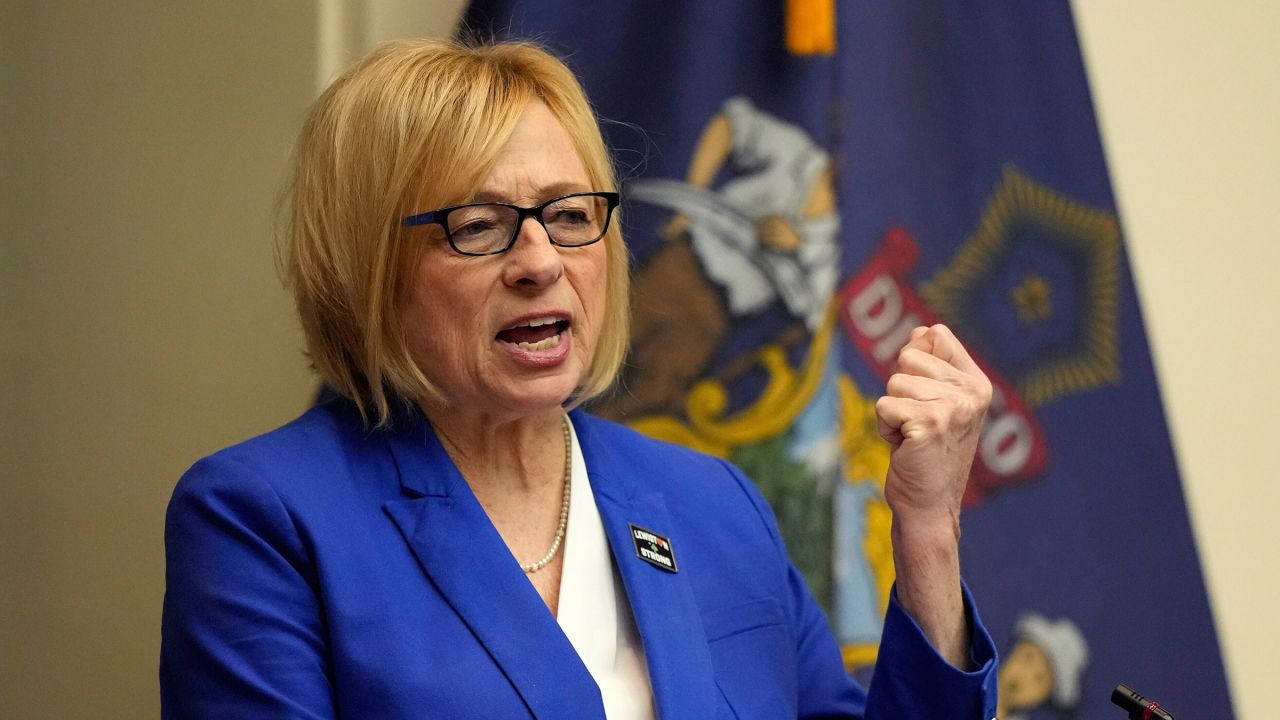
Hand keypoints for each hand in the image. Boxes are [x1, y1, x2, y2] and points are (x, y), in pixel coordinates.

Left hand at [876, 324, 990, 532]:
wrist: (929, 505)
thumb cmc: (926, 453)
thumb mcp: (935, 402)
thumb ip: (930, 365)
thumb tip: (918, 331)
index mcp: (977, 383)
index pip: (936, 333)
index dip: (916, 358)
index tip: (924, 395)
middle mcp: (971, 392)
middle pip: (908, 356)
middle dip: (900, 390)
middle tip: (916, 422)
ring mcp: (953, 407)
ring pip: (893, 383)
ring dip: (892, 412)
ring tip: (912, 436)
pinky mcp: (929, 424)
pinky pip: (883, 406)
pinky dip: (884, 428)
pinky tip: (904, 446)